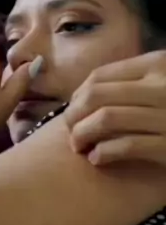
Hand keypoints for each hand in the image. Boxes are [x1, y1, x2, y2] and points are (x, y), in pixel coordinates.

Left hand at [65, 50, 165, 166]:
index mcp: (158, 65)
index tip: (73, 110)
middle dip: (73, 115)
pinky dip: (104, 153)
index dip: (78, 95)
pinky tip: (97, 159)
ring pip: (105, 119)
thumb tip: (87, 94)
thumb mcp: (164, 83)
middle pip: (96, 96)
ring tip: (79, 147)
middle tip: (69, 131)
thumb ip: (138, 81)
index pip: (100, 76)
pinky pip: (125, 146)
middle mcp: (162, 87)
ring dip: (82, 135)